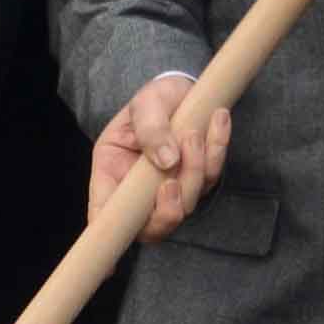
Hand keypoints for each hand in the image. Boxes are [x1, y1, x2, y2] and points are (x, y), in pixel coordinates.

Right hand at [97, 71, 231, 236]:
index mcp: (111, 174)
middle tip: (177, 161)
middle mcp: (139, 192)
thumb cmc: (154, 99)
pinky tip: (218, 120)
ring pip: (187, 202)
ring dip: (196, 167)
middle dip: (171, 203)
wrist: (180, 89)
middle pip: (153, 225)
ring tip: (194, 130)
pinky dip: (217, 150)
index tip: (128, 234)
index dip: (112, 231)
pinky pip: (211, 177)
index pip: (105, 215)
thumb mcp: (145, 103)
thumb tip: (168, 161)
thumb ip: (151, 129)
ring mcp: (170, 190)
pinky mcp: (197, 181)